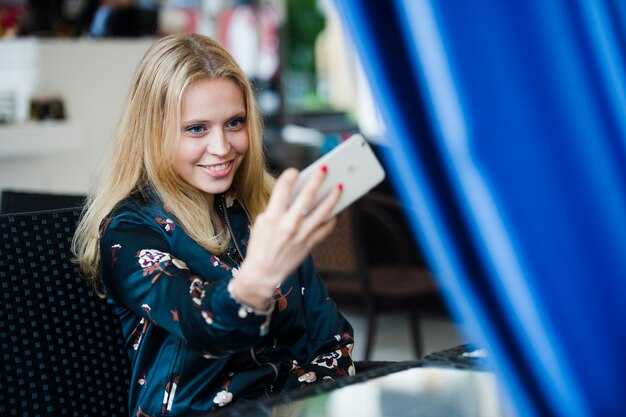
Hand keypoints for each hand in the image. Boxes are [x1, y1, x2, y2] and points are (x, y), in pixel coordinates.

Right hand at [231, 166, 341, 309]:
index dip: (290, 176)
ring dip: (333, 197)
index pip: (283, 189)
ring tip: (340, 186)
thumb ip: (277, 207)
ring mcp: (302, 235)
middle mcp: (289, 225)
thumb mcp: (262, 222)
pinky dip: (332, 218)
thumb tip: (296, 192)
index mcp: (272, 217)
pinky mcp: (310, 245)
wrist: (262, 274)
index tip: (296, 171)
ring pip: (323, 212)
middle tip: (326, 168)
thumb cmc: (260, 246)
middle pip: (307, 197)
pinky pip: (326, 228)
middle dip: (318, 180)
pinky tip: (334, 210)